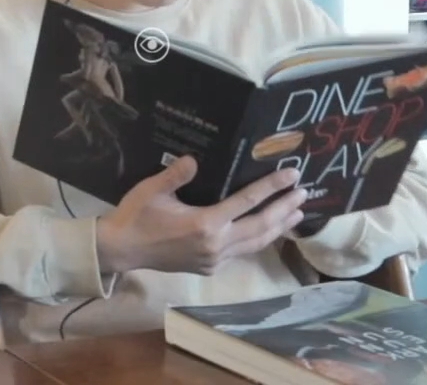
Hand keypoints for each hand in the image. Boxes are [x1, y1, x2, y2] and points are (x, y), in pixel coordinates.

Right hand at [94, 157, 307, 275]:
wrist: (122, 250)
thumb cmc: (136, 216)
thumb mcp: (152, 190)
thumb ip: (176, 175)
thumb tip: (195, 160)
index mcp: (205, 223)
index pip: (247, 201)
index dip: (271, 187)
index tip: (291, 175)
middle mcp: (216, 244)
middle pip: (260, 226)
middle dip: (284, 209)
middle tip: (304, 193)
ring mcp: (215, 259)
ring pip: (255, 243)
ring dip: (277, 228)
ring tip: (296, 214)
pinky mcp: (210, 267)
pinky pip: (241, 252)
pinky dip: (258, 240)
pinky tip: (265, 232)